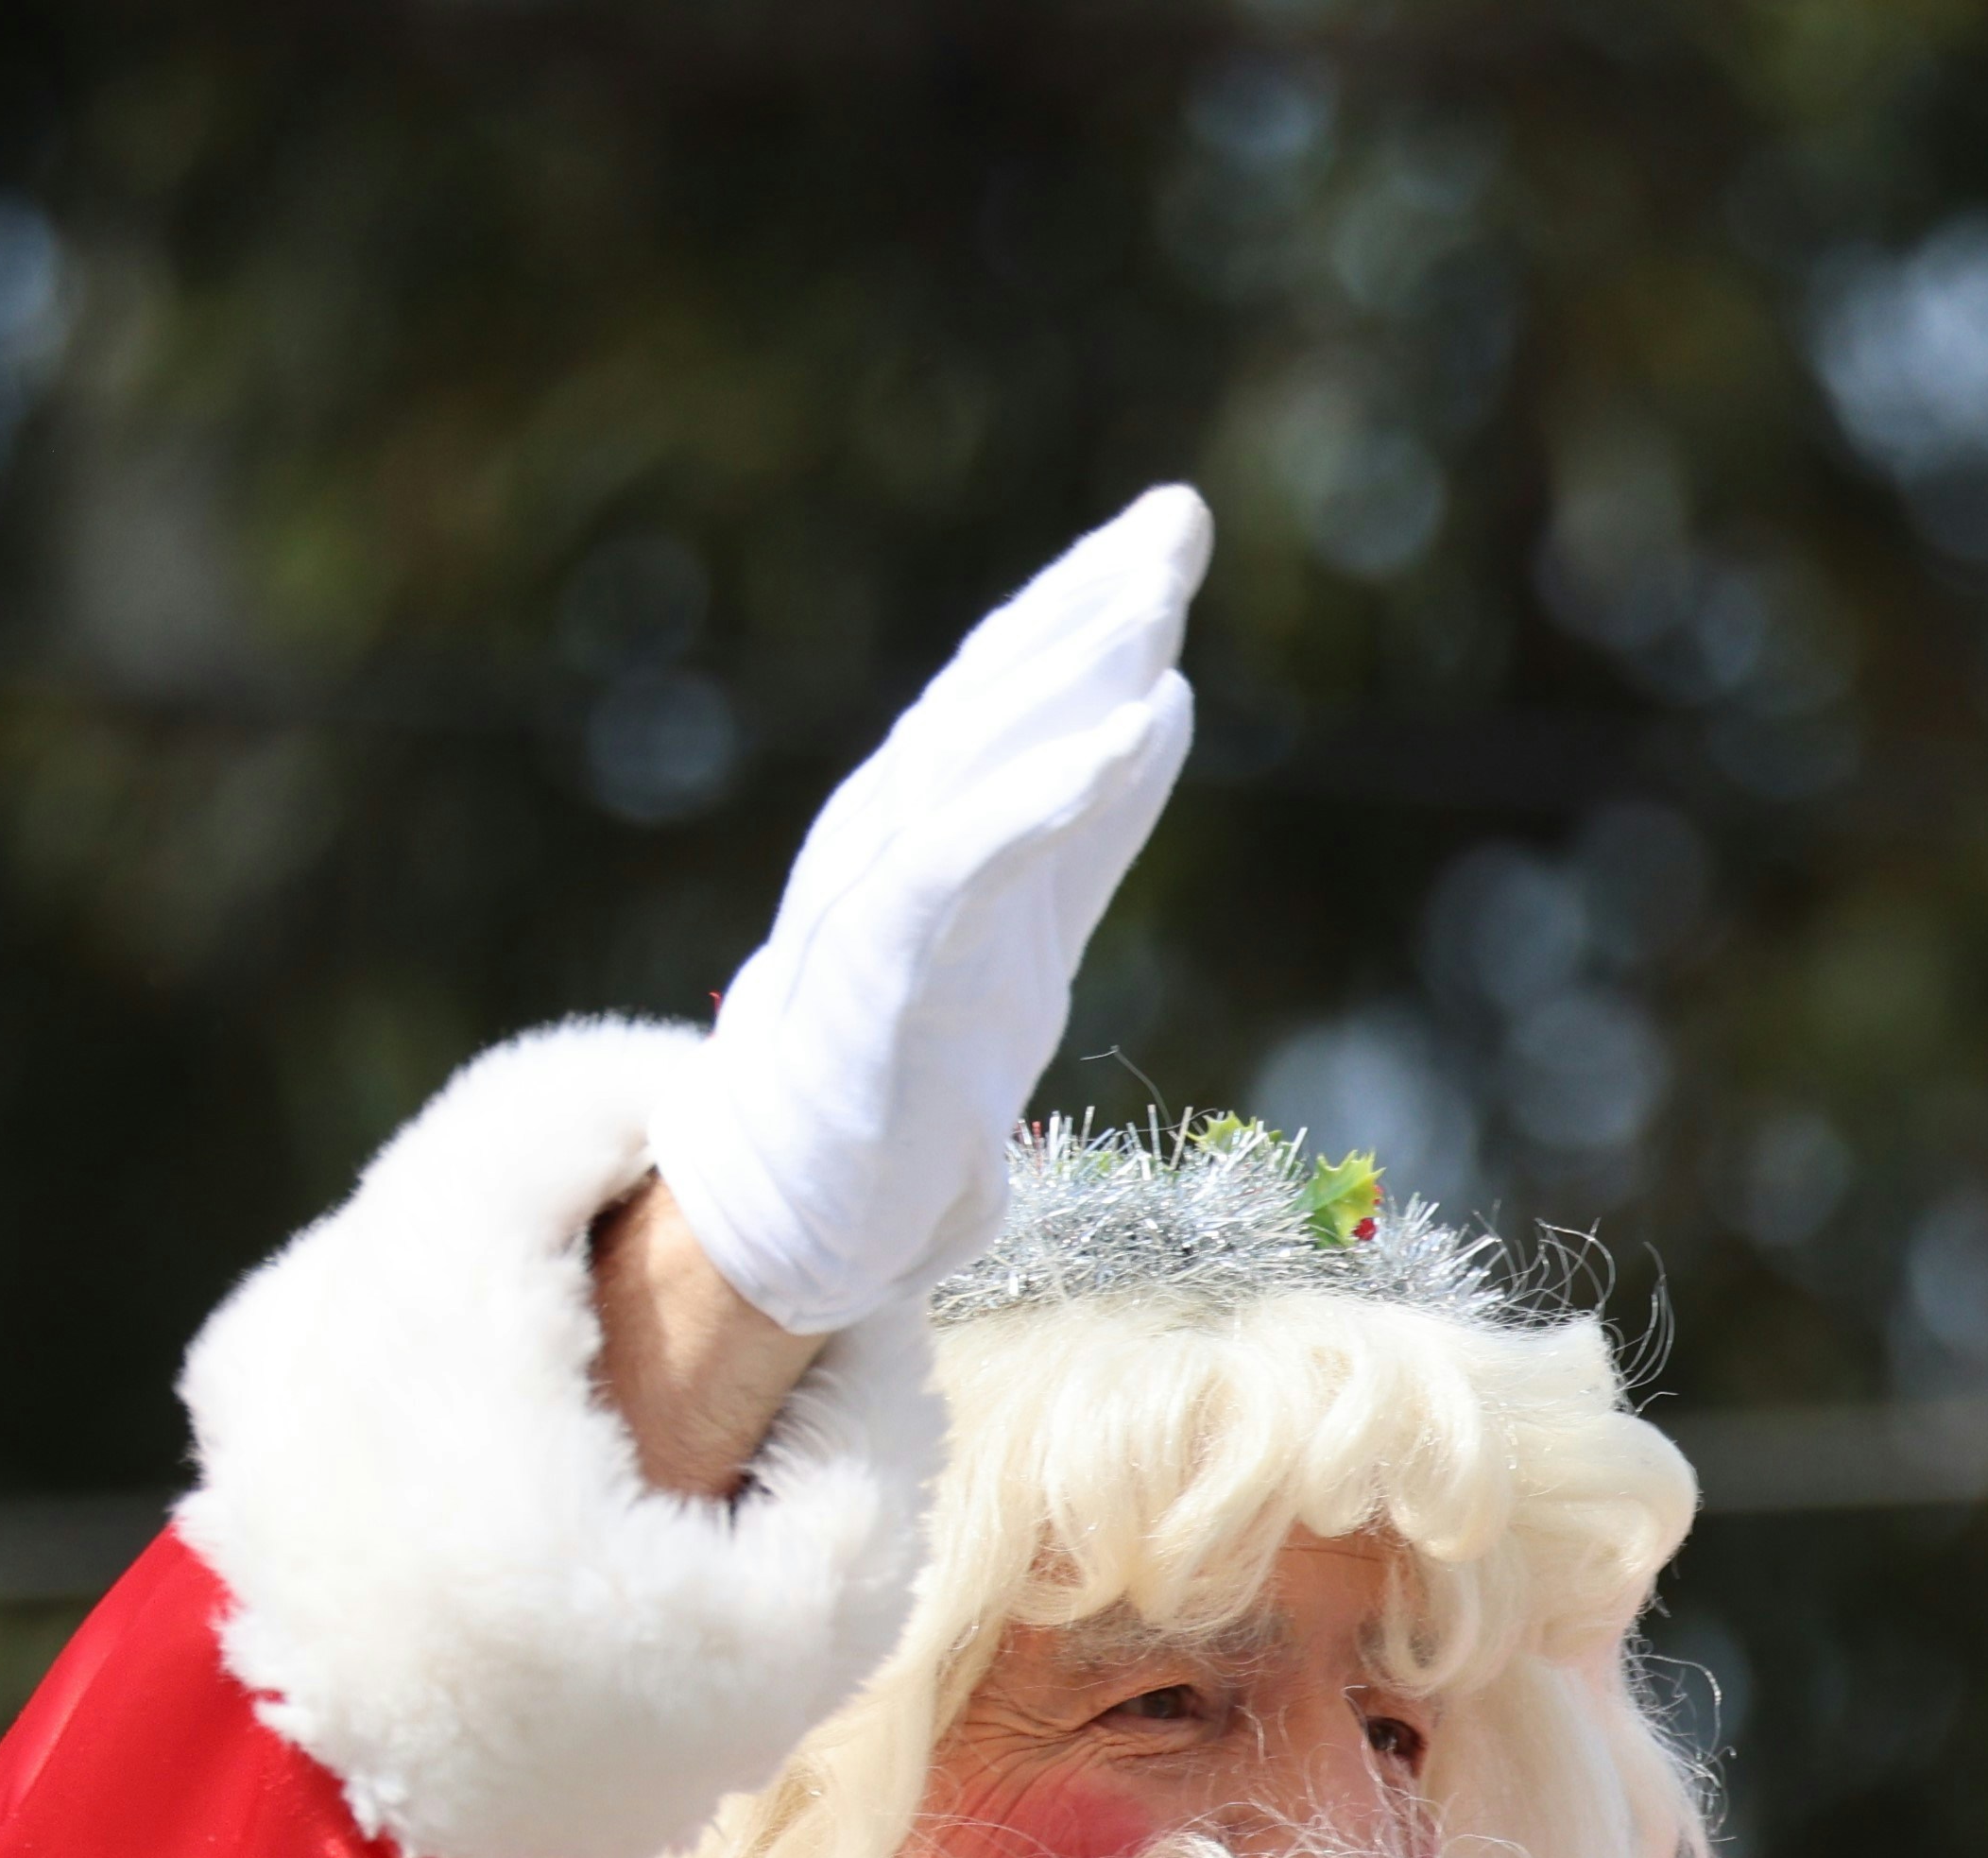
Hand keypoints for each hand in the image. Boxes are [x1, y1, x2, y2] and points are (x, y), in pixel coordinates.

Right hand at [643, 484, 1208, 1340]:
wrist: (813, 1202)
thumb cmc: (916, 1067)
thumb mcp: (1034, 922)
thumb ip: (1091, 819)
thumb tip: (1160, 702)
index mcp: (933, 818)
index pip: (1015, 689)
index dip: (1087, 605)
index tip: (1171, 531)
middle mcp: (895, 826)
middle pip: (998, 693)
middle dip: (1087, 605)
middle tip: (1174, 525)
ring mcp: (879, 887)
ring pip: (975, 748)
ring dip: (1067, 669)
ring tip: (1154, 602)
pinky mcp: (884, 957)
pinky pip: (968, 851)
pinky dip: (1047, 788)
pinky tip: (1125, 731)